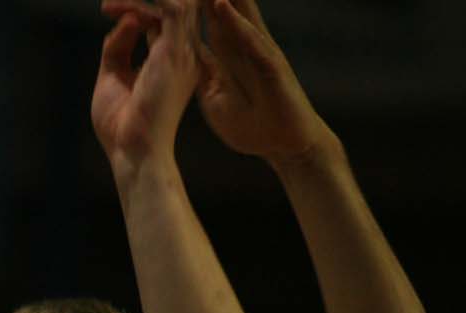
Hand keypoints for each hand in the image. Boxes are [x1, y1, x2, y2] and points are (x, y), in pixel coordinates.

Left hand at [92, 0, 202, 174]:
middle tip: (105, 7)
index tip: (106, 12)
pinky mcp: (173, 51)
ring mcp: (182, 52)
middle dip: (140, 3)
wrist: (132, 151)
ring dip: (138, 2)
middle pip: (178, 7)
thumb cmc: (122, 128)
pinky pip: (173, 7)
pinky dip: (152, 1)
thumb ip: (117, 47)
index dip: (135, 10)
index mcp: (172, 63)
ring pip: (178, 3)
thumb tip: (126, 18)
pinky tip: (120, 5)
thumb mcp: (113, 78)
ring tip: (107, 6)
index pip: (163, 20)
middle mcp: (183, 55)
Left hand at [195, 0, 332, 166]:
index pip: (200, 13)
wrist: (286, 145)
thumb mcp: (214, 93)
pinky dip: (236, 23)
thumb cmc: (253, 124)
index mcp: (225, 48)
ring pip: (235, 10)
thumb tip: (180, 52)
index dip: (181, 1)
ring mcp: (258, 50)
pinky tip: (220, 6)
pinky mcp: (271, 66)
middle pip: (217, 3)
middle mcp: (242, 40)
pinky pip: (251, 40)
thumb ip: (200, 68)